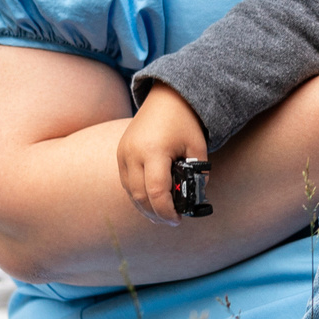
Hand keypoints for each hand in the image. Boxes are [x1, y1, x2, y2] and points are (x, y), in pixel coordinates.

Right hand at [117, 86, 210, 225]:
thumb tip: (195, 199)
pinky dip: (138, 194)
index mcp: (153, 151)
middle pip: (140, 196)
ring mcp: (123, 153)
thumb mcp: (198, 147)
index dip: (166, 211)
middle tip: (172, 221)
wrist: (166, 97)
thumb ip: (198, 174)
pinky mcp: (120, 153)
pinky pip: (126, 182)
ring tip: (162, 215)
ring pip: (130, 192)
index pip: (156, 192)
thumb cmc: (185, 122)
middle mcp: (133, 153)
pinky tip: (151, 200)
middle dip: (156, 214)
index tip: (178, 220)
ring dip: (145, 207)